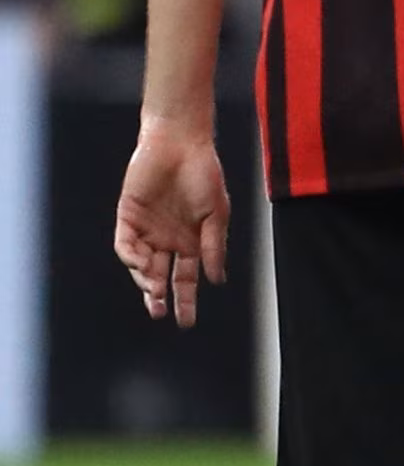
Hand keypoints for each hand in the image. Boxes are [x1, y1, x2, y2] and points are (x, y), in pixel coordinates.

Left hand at [113, 116, 230, 328]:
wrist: (179, 144)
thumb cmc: (204, 174)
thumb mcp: (216, 213)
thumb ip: (214, 246)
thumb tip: (215, 279)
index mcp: (192, 240)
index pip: (186, 277)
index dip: (187, 300)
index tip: (187, 322)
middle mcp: (168, 239)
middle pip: (161, 277)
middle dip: (160, 298)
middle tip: (160, 313)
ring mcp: (147, 229)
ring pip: (142, 265)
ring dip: (146, 280)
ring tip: (154, 289)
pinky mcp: (128, 217)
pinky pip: (126, 245)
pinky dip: (132, 258)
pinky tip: (142, 263)